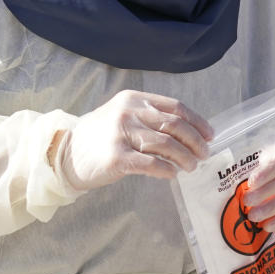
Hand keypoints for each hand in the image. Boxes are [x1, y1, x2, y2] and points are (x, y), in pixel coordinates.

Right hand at [55, 90, 212, 190]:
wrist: (65, 153)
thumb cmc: (99, 137)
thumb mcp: (122, 115)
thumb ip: (149, 118)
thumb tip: (187, 132)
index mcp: (133, 98)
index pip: (174, 107)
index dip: (196, 121)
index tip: (209, 135)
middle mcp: (128, 112)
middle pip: (174, 125)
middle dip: (195, 141)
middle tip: (204, 154)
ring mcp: (121, 133)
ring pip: (166, 144)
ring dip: (184, 158)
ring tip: (191, 167)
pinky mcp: (116, 156)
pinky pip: (151, 163)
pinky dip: (167, 169)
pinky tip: (172, 174)